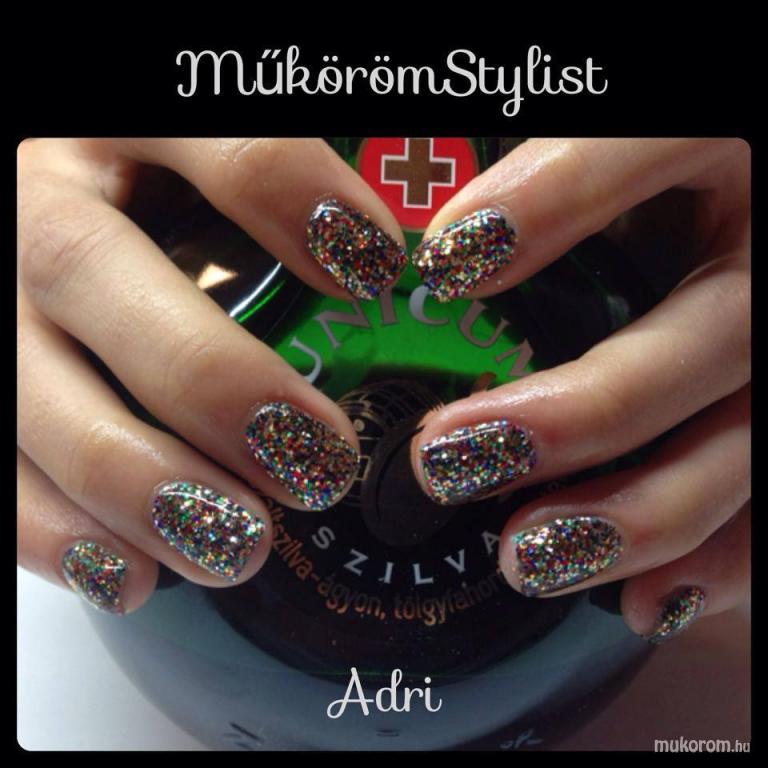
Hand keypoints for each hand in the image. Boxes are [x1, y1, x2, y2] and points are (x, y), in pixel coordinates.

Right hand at [18, 138, 406, 612]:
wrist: (47, 206)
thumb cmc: (160, 189)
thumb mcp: (208, 157)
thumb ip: (281, 184)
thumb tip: (395, 251)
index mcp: (116, 116)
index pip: (214, 136)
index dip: (297, 196)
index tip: (378, 267)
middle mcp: (32, 196)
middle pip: (91, 271)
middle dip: (209, 380)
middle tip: (314, 465)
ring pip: (27, 387)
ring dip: (134, 482)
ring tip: (238, 545)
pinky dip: (52, 530)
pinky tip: (134, 574)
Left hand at [409, 139, 749, 642]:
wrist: (731, 227)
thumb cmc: (671, 184)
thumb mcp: (634, 149)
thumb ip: (565, 173)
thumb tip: (448, 248)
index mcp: (731, 151)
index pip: (658, 148)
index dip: (561, 198)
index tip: (447, 261)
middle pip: (706, 346)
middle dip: (581, 414)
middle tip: (454, 456)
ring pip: (741, 449)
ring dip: (635, 515)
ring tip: (526, 556)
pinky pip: (766, 506)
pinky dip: (716, 561)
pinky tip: (645, 602)